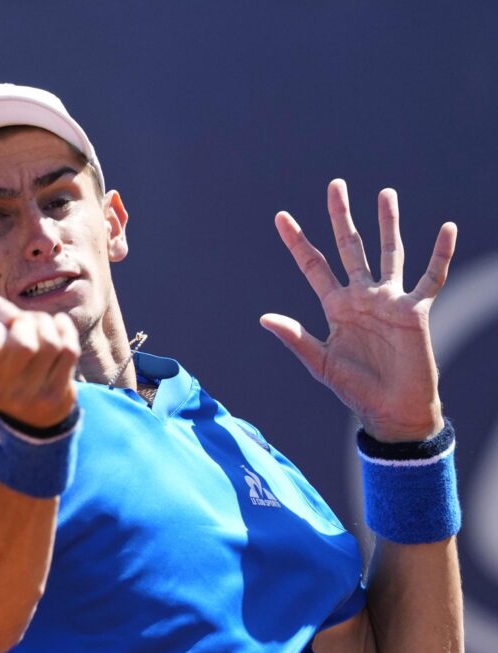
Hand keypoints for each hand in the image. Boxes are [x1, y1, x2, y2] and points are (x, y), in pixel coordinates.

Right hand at [0, 293, 79, 428]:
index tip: (0, 327)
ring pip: (50, 345)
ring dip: (46, 324)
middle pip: (24, 344)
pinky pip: (69, 351)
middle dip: (27, 321)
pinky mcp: (53, 396)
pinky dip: (65, 329)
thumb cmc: (0, 354)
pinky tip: (58, 324)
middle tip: (23, 321)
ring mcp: (27, 398)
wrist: (26, 405)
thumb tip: (12, 316)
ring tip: (39, 322)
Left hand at [263, 179, 455, 441]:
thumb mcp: (319, 363)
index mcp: (335, 307)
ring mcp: (389, 301)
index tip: (281, 216)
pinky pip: (430, 277)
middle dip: (342, 217)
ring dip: (388, 224)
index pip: (313, 265)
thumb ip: (295, 337)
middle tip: (335, 185)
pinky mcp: (415, 311)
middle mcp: (361, 297)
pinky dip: (440, 254)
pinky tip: (446, 229)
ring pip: (389, 252)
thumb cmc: (354, 389)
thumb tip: (264, 317)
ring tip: (385, 194)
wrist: (390, 409)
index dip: (297, 241)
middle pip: (350, 248)